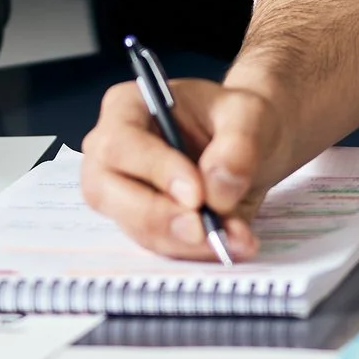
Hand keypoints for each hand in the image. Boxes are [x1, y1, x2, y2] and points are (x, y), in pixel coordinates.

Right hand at [80, 77, 287, 259]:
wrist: (251, 145)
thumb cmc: (238, 118)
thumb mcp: (249, 114)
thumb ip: (237, 146)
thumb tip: (215, 189)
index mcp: (127, 107)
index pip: (119, 143)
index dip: (154, 171)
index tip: (196, 194)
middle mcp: (112, 152)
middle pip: (107, 192)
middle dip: (159, 217)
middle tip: (205, 230)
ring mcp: (122, 192)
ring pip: (136, 227)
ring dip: (187, 242)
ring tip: (237, 236)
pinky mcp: (143, 224)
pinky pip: (161, 246)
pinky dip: (198, 251)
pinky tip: (234, 242)